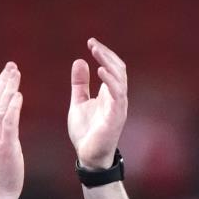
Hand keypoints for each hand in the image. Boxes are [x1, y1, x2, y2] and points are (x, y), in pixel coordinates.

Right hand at [0, 62, 23, 198]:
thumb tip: (2, 127)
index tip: (6, 75)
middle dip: (3, 82)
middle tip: (11, 66)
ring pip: (0, 107)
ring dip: (8, 89)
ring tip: (16, 74)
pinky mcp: (4, 146)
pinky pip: (8, 121)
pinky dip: (12, 107)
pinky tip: (18, 95)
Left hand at [68, 38, 127, 168]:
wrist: (88, 156)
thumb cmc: (86, 131)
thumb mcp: (78, 102)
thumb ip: (80, 84)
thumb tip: (80, 61)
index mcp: (109, 93)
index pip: (112, 67)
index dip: (104, 54)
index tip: (91, 42)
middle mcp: (117, 98)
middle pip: (118, 69)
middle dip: (106, 54)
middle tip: (92, 43)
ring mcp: (118, 106)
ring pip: (120, 78)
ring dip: (108, 63)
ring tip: (96, 51)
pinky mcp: (116, 116)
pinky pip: (117, 95)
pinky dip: (110, 81)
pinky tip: (100, 71)